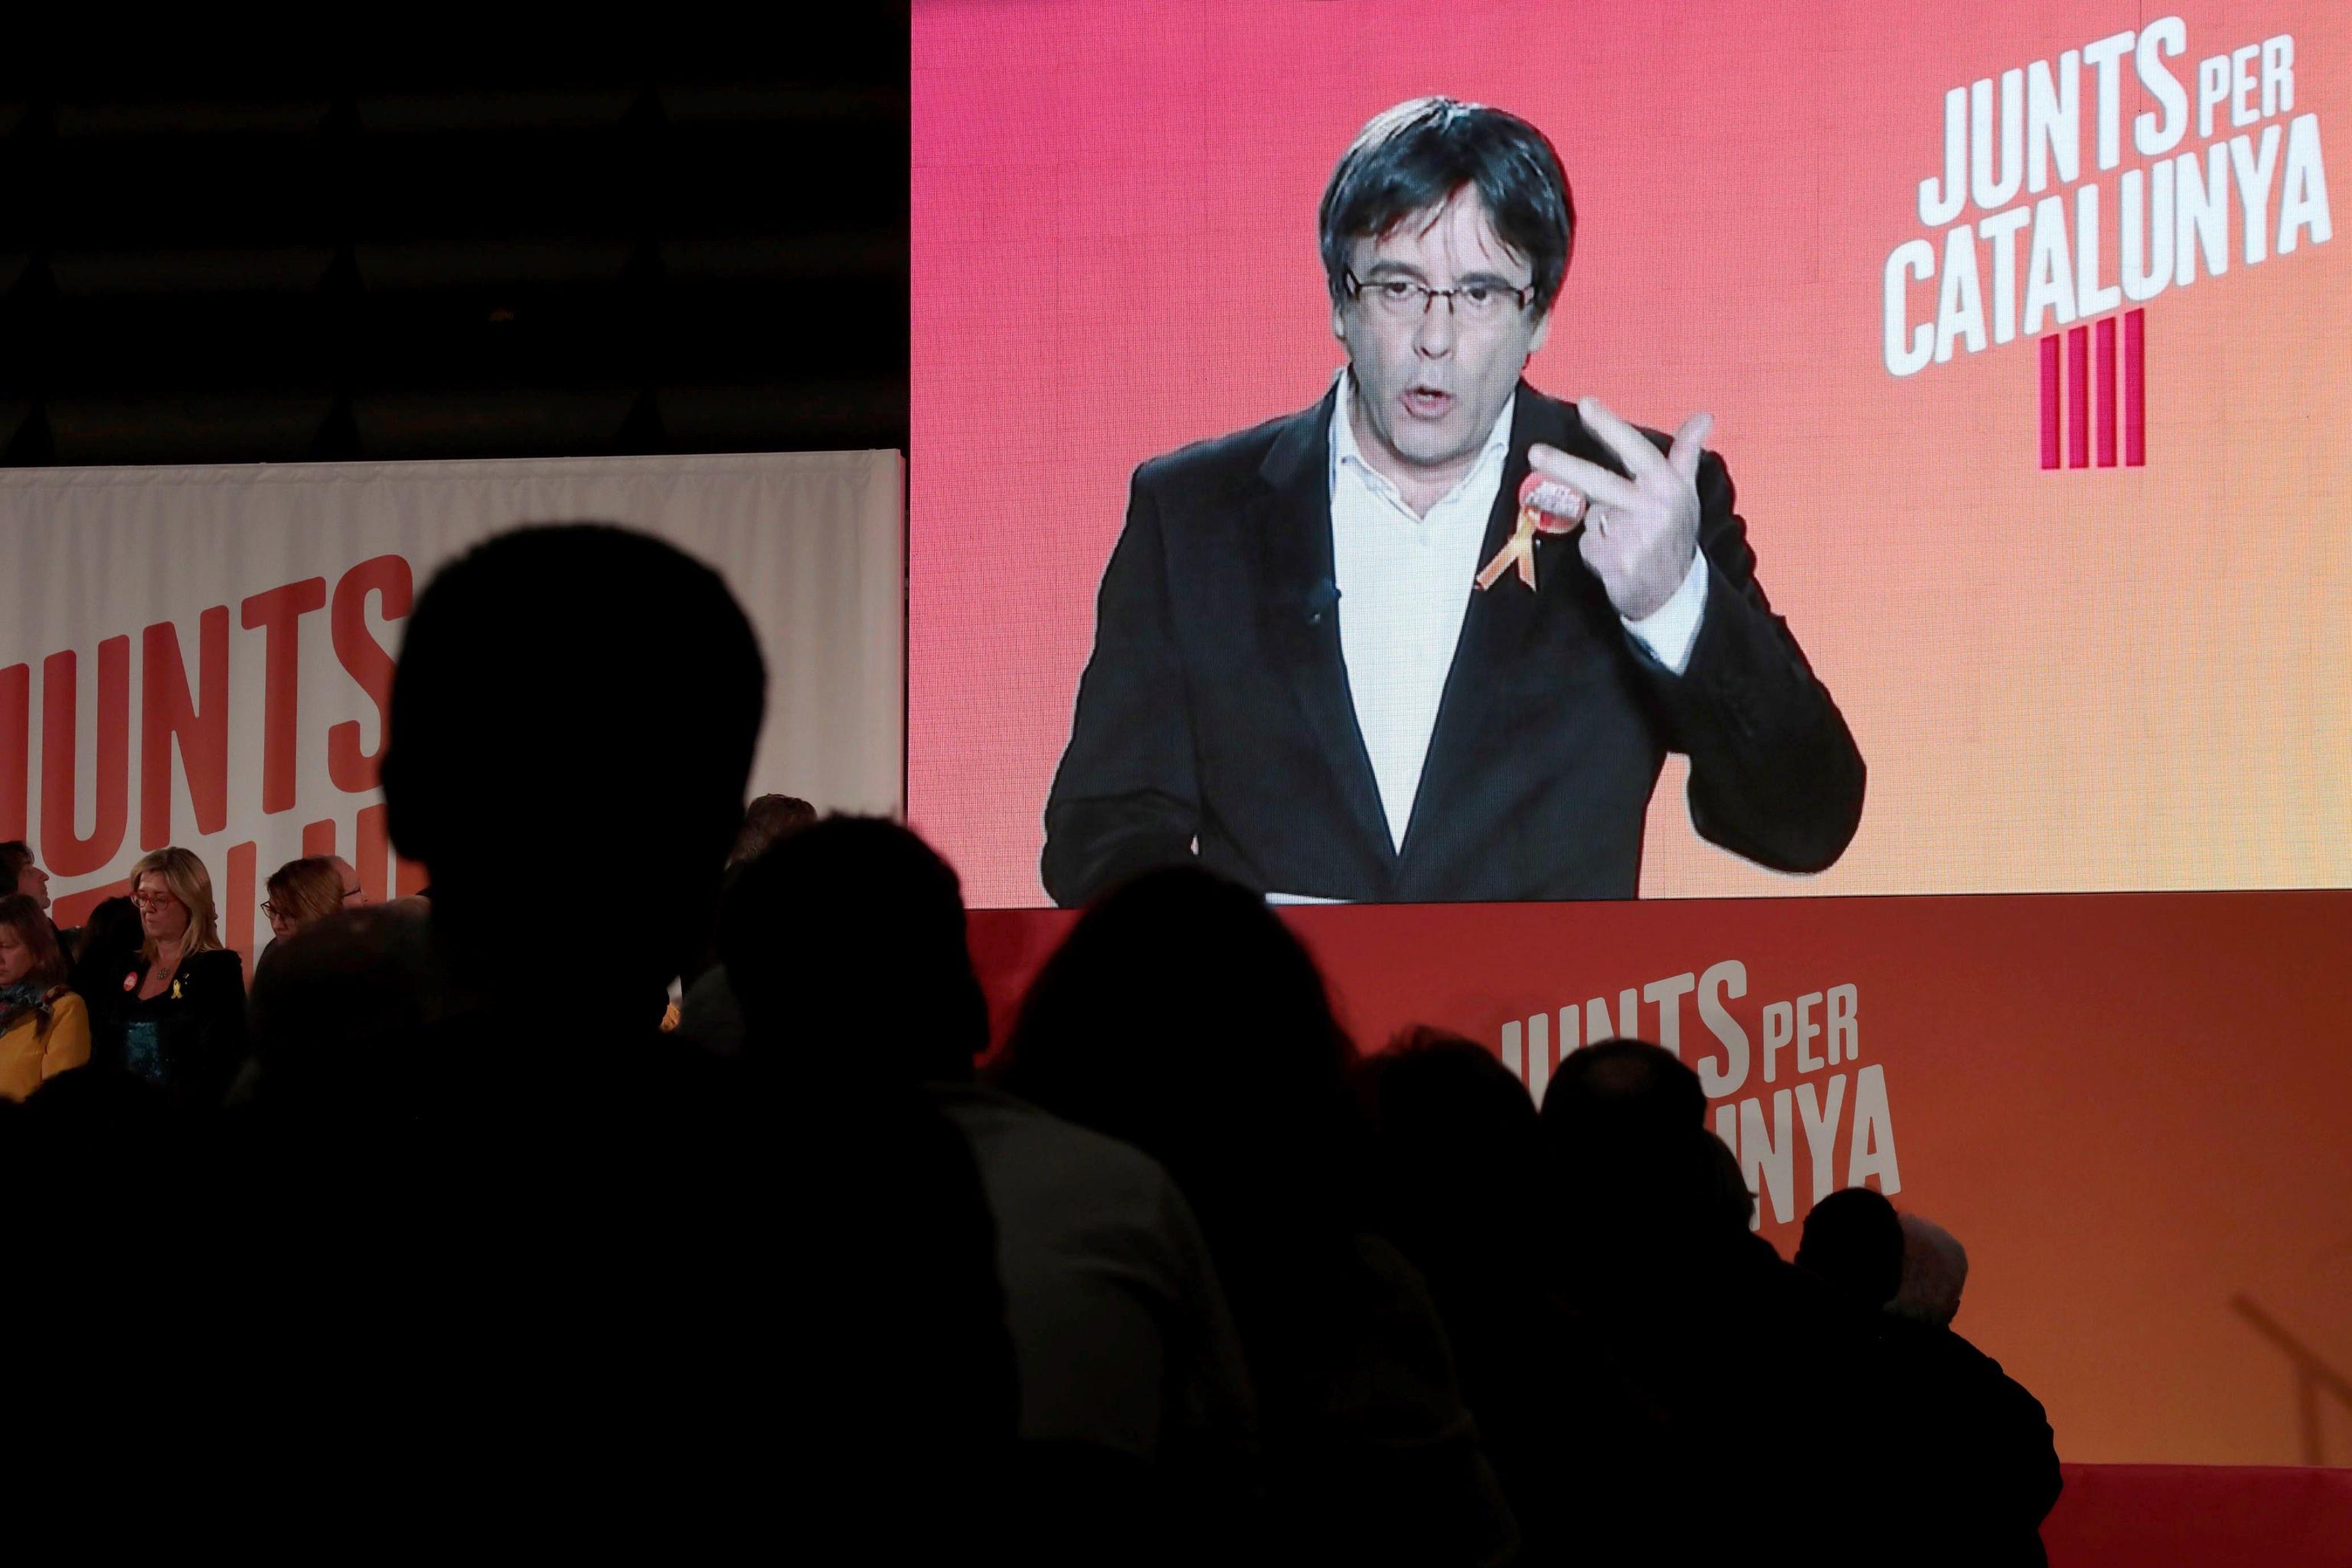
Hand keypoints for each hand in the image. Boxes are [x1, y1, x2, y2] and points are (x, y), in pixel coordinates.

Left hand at [1527, 398, 1710, 621]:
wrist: (1674, 593)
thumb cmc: (1673, 535)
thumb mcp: (1685, 493)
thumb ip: (1687, 454)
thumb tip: (1704, 416)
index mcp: (1668, 487)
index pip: (1636, 450)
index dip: (1610, 426)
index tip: (1585, 404)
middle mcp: (1653, 510)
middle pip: (1600, 482)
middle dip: (1564, 466)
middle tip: (1534, 453)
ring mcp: (1634, 540)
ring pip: (1592, 516)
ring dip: (1598, 525)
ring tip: (1622, 537)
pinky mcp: (1615, 565)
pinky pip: (1586, 544)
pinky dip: (1594, 548)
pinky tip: (1614, 557)